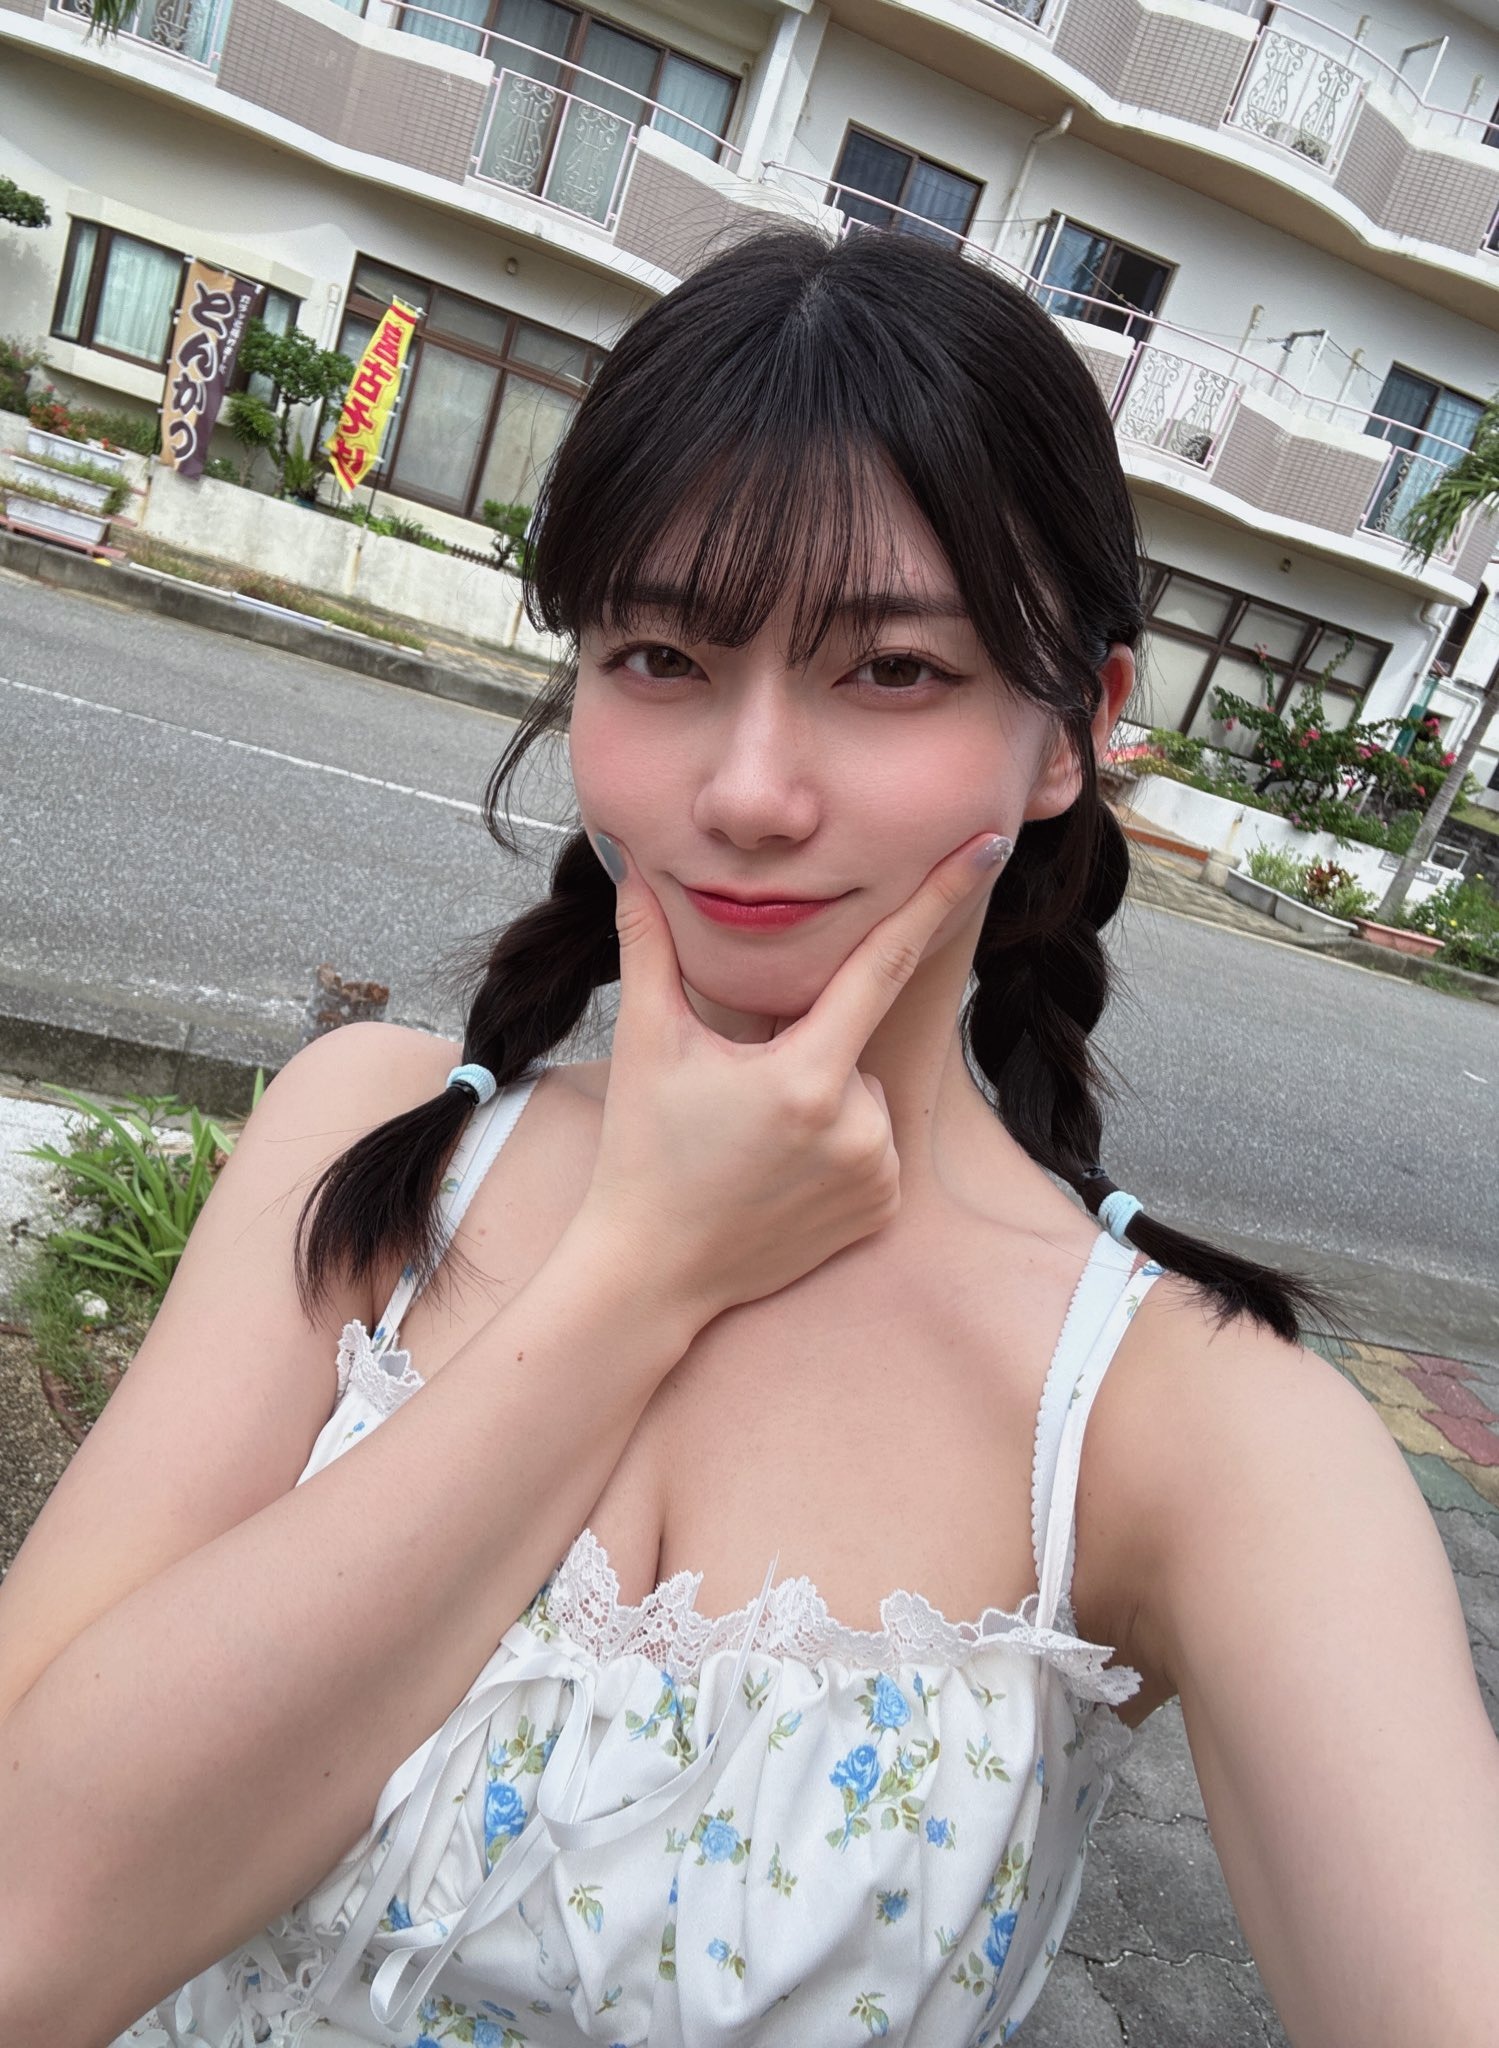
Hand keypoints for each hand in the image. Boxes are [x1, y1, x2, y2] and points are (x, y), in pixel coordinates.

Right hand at [573, 829, 1013, 1325]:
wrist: (652, 1270)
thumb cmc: (645, 1151)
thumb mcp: (645, 1042)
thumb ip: (649, 945)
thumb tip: (631, 865)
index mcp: (804, 1075)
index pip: (883, 965)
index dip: (936, 899)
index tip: (986, 847)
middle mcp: (856, 1126)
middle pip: (850, 1043)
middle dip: (806, 1050)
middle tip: (739, 1100)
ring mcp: (876, 1174)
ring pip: (864, 1094)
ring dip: (823, 1101)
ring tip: (757, 1146)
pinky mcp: (883, 1211)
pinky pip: (875, 1146)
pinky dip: (839, 1148)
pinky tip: (784, 1176)